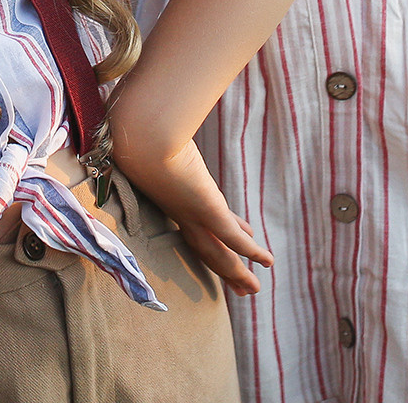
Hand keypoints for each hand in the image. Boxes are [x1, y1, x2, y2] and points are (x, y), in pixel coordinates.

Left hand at [109, 138, 271, 295]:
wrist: (140, 133)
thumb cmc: (142, 127)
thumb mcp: (156, 137)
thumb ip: (164, 136)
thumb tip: (163, 117)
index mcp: (167, 198)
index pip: (193, 226)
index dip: (211, 241)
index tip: (226, 251)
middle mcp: (178, 213)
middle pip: (205, 250)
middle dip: (224, 269)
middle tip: (241, 288)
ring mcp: (193, 214)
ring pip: (219, 254)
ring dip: (237, 273)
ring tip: (254, 290)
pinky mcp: (207, 211)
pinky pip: (233, 239)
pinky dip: (251, 253)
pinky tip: (267, 262)